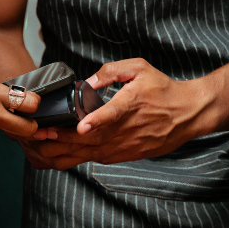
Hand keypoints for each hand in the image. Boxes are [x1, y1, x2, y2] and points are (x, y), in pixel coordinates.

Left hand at [21, 59, 214, 169]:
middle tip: (39, 132)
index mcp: (131, 104)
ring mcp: (126, 145)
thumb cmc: (163, 89)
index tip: (81, 125)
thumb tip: (87, 82)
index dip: (96, 120)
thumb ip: (112, 71)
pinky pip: (98, 159)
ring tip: (41, 144)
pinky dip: (78, 157)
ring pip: (91, 153)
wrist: (188, 114)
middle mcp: (127, 129)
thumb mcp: (140, 68)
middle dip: (63, 137)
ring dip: (65, 150)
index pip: (113, 114)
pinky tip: (59, 153)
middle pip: (92, 138)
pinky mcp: (127, 155)